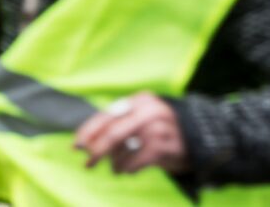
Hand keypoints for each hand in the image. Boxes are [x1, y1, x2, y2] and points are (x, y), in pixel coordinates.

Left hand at [74, 92, 188, 175]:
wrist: (194, 142)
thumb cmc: (158, 133)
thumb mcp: (139, 121)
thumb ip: (115, 126)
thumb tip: (82, 143)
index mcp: (141, 100)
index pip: (108, 114)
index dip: (88, 131)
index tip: (76, 145)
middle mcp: (151, 110)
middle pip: (113, 132)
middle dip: (96, 150)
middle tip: (88, 164)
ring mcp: (159, 128)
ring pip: (123, 149)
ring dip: (115, 163)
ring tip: (118, 168)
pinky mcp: (165, 147)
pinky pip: (134, 162)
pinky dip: (128, 169)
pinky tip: (130, 169)